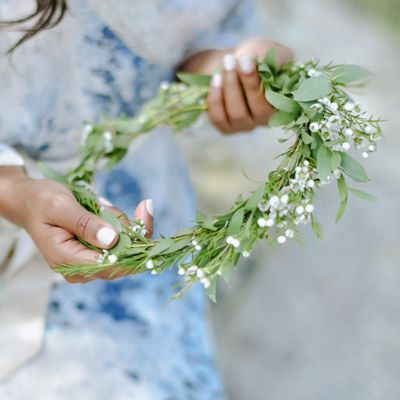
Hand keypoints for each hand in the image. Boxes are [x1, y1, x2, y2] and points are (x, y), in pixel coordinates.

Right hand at [0, 168, 152, 282]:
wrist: (31, 202)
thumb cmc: (42, 202)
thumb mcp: (60, 206)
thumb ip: (84, 223)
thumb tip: (112, 240)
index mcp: (67, 261)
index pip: (111, 265)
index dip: (134, 245)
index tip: (145, 214)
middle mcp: (81, 269)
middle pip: (125, 259)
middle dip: (131, 228)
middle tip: (127, 204)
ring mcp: (91, 263)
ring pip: (126, 248)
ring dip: (121, 222)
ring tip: (100, 204)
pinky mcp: (98, 254)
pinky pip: (122, 242)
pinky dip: (120, 223)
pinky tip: (105, 208)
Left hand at [208, 38, 292, 133]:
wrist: (235, 65)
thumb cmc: (257, 57)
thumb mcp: (268, 51)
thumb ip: (273, 55)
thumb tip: (264, 62)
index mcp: (283, 103)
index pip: (277, 100)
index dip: (263, 83)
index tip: (247, 60)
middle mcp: (265, 120)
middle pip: (259, 110)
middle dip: (245, 83)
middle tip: (232, 60)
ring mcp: (245, 126)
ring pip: (238, 115)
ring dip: (230, 88)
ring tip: (225, 65)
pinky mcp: (226, 127)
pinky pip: (219, 118)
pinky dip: (216, 99)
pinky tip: (216, 79)